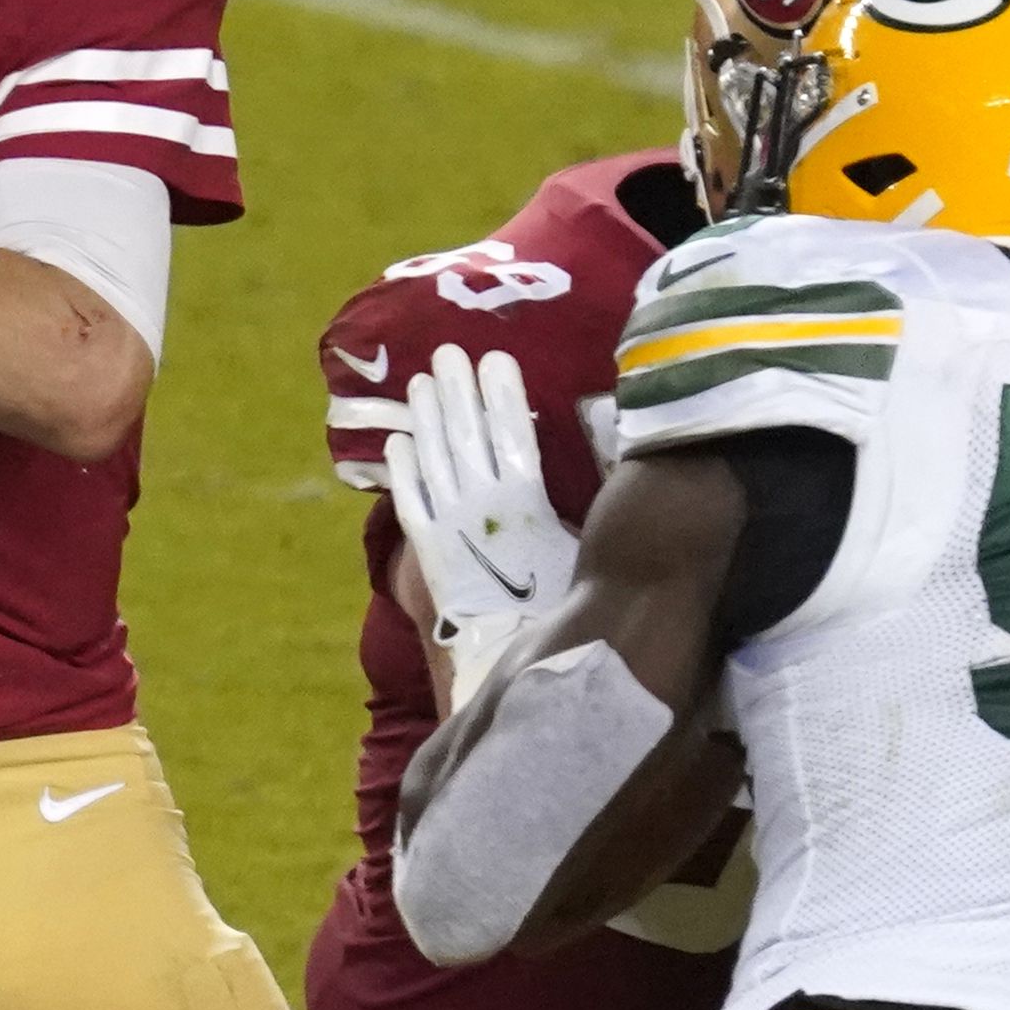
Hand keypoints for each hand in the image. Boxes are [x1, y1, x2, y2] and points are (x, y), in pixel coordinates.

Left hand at [386, 345, 578, 708]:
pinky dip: (402, 472)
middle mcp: (480, 503)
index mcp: (523, 499)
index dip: (502, 393)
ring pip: (433, 459)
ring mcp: (448, 525)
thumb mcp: (585, 545)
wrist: (513, 657)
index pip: (511, 431)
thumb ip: (592, 498)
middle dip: (457, 390)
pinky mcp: (427, 551)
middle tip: (447, 352)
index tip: (495, 357)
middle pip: (466, 435)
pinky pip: (408, 502)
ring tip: (422, 382)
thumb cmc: (560, 604)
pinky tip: (397, 444)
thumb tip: (613, 452)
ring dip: (426, 417)